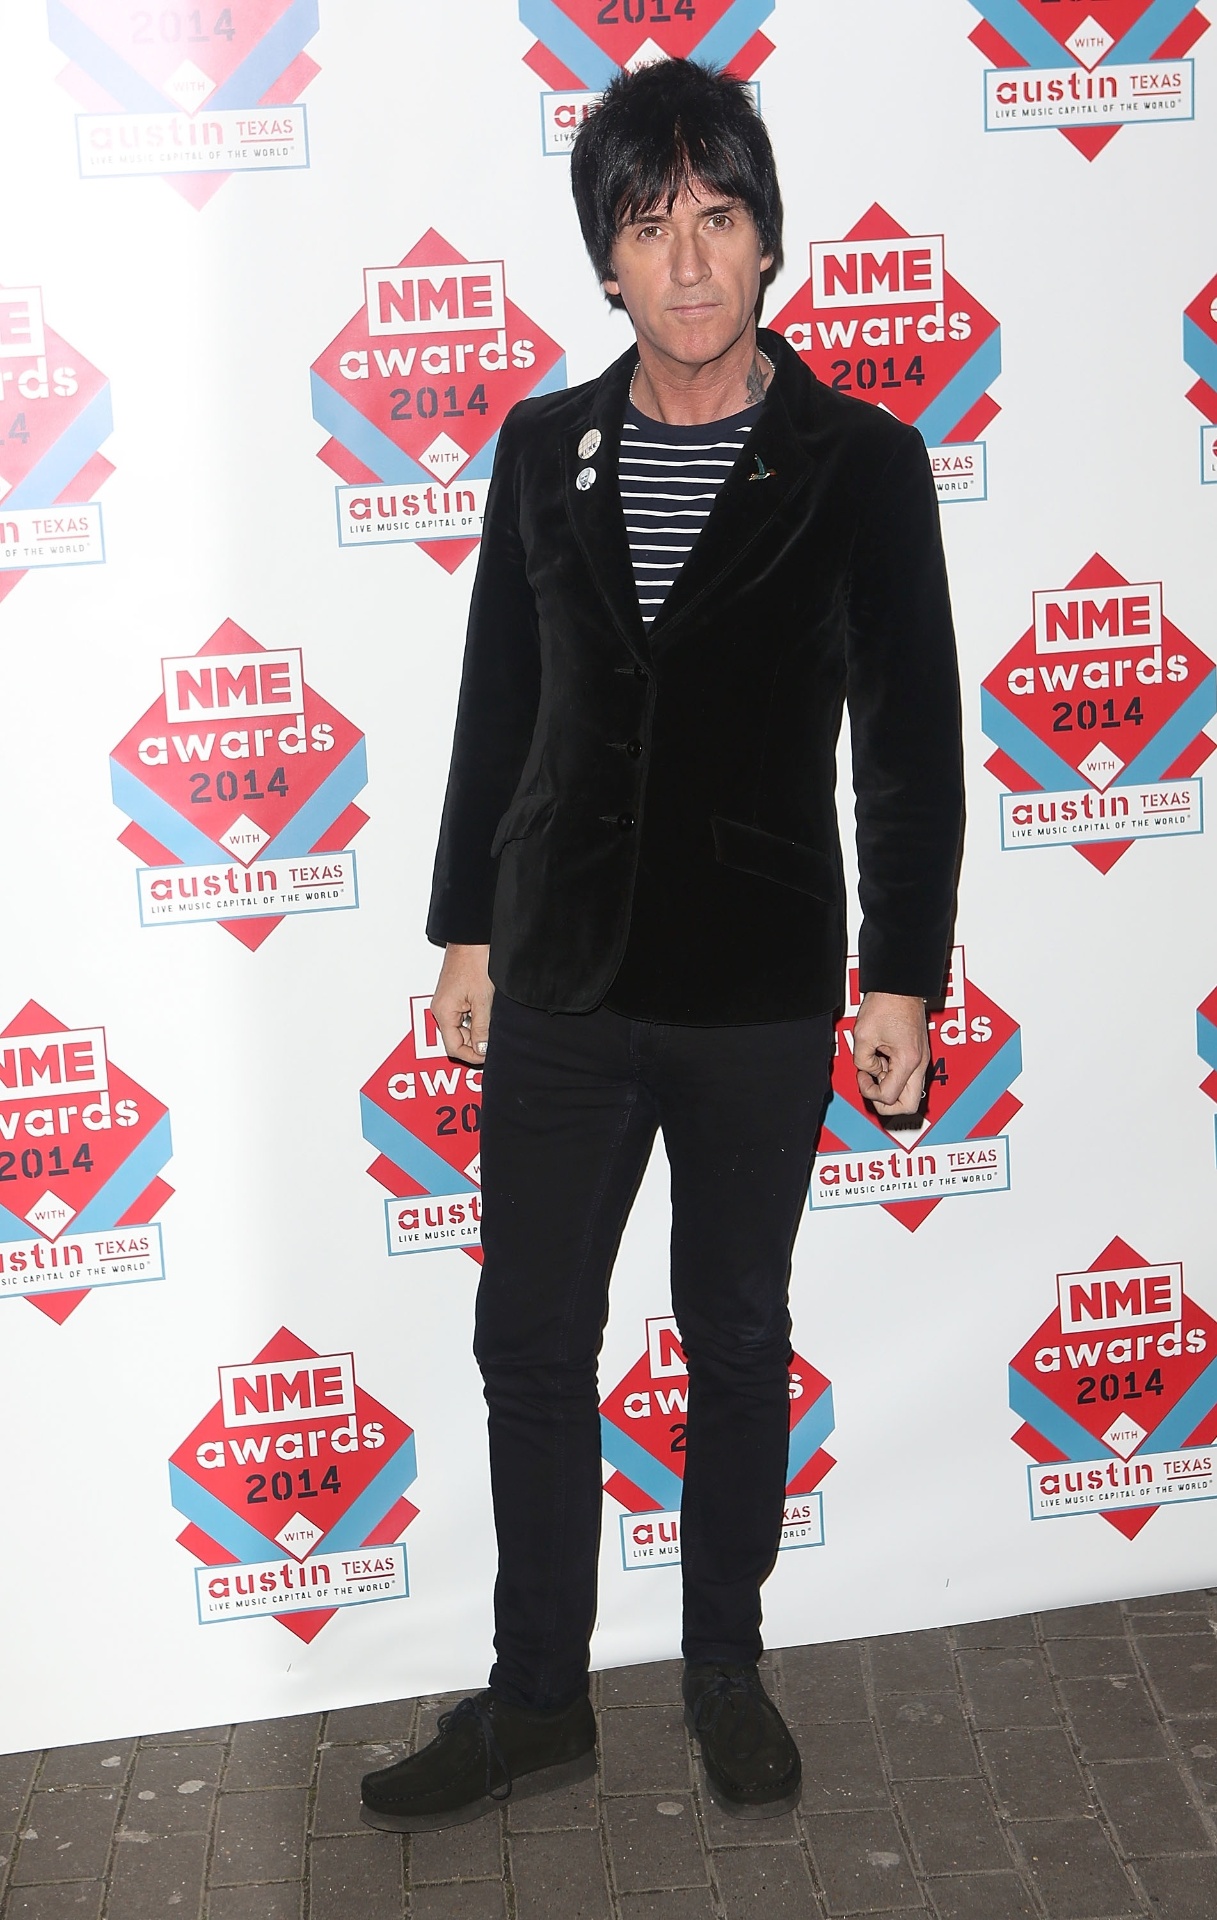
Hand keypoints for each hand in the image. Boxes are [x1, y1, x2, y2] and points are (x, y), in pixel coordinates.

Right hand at [431, 943, 493, 1064]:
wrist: (472, 940)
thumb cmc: (475, 963)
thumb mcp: (483, 1000)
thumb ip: (482, 1028)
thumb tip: (482, 1049)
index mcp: (443, 1013)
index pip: (453, 1048)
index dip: (472, 1055)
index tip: (488, 1055)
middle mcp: (440, 1010)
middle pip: (456, 1040)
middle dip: (475, 1044)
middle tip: (494, 1041)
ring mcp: (445, 1003)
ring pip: (460, 1029)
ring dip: (476, 1031)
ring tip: (493, 1024)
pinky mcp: (453, 997)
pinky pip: (462, 1017)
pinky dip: (475, 1020)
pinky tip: (487, 1014)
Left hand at [852, 992, 929, 1116]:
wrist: (900, 987)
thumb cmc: (886, 1004)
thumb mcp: (863, 1036)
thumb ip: (862, 1061)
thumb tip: (868, 1071)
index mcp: (907, 1061)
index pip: (890, 1097)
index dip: (870, 1092)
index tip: (862, 1076)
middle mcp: (919, 1064)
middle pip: (909, 1106)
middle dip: (886, 1104)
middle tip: (872, 1088)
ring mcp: (921, 1060)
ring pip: (909, 1093)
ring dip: (889, 1088)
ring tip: (875, 1069)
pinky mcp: (917, 1055)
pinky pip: (907, 1077)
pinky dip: (893, 1076)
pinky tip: (881, 1061)